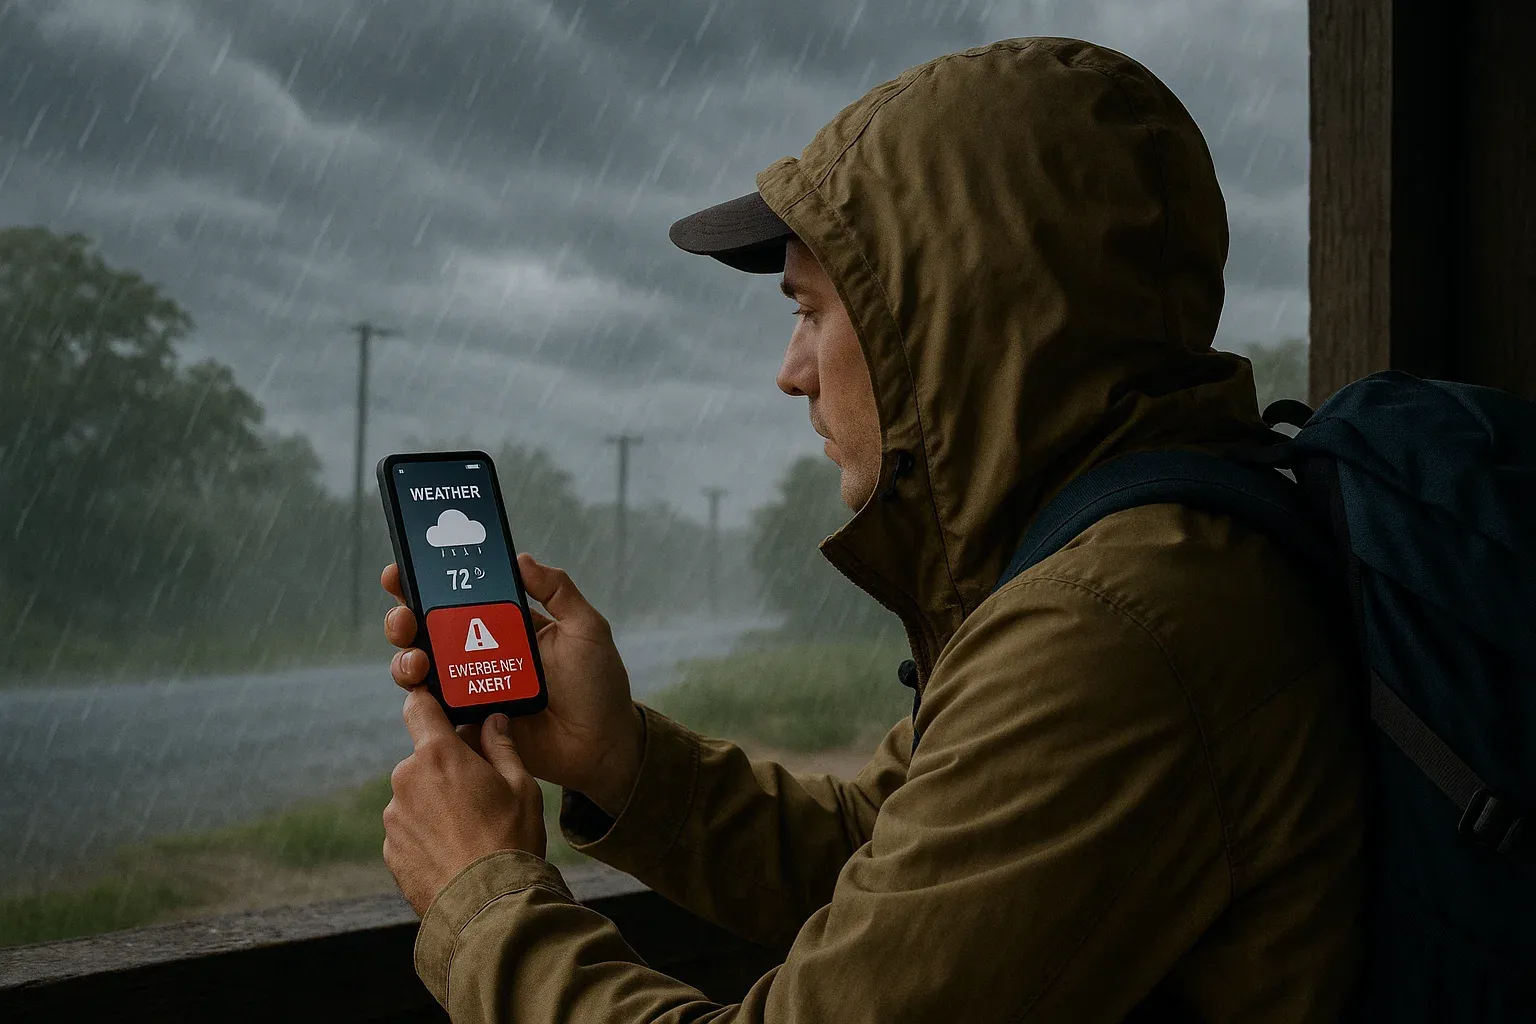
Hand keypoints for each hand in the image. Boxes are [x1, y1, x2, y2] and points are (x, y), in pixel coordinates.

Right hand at [382, 555, 644, 816]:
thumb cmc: (597, 685)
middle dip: (403, 616)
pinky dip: (418, 698)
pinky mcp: (467, 723)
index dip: (426, 581)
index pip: (457, 596)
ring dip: (406, 657)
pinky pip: (431, 711)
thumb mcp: (585, 629)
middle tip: (404, 615)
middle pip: (426, 629)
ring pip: (420, 667)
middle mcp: (478, 653)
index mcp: (503, 624)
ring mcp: (469, 688)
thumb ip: (558, 591)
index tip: (405, 568)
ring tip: (418, 658)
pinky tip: (423, 689)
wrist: (601, 745)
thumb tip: (522, 557)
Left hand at [383, 689, 545, 915]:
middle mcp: (406, 779)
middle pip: (423, 758)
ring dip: (435, 804)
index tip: (439, 707)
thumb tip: (492, 721)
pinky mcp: (390, 850)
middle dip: (445, 768)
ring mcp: (394, 817)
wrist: (488, 906)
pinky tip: (455, 852)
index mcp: (438, 754)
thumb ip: (501, 747)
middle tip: (478, 792)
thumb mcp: (521, 785)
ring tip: (470, 831)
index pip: (418, 707)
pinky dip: (427, 835)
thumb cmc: (511, 839)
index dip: (428, 702)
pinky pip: (409, 829)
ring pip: (415, 796)